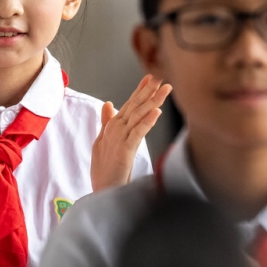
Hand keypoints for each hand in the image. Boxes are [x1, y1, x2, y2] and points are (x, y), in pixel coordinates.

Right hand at [91, 74, 171, 191]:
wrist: (103, 190)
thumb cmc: (105, 169)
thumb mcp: (103, 141)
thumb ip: (106, 122)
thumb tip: (107, 104)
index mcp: (113, 126)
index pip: (129, 104)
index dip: (140, 90)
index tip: (151, 77)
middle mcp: (116, 128)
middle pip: (134, 105)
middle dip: (148, 90)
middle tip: (161, 76)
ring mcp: (119, 138)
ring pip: (137, 115)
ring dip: (151, 101)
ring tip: (163, 89)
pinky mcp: (124, 149)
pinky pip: (138, 132)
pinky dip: (147, 122)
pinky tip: (156, 112)